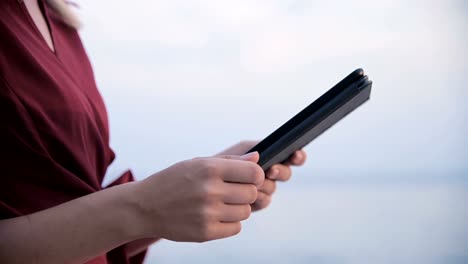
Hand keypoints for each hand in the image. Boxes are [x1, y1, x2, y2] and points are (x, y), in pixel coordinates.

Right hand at [134, 152, 263, 242]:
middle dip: (246, 192)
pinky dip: (229, 223)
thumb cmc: (173, 181)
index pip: (254, 173)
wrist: (145, 206)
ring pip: (245, 212)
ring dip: (237, 208)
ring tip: (220, 203)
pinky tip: (215, 215)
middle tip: (231, 191)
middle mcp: (210, 190)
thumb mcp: (198, 163)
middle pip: (252, 193)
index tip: (249, 177)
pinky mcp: (205, 232)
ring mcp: (208, 213)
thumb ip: (230, 161)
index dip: (255, 175)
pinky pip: (235, 228)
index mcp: (210, 169)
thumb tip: (257, 158)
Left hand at [218, 141, 306, 211]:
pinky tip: (249, 198)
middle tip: (271, 171)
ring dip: (263, 186)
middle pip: (285, 173)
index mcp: (265, 156)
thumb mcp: (230, 155)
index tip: (295, 156)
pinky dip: (257, 199)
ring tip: (253, 185)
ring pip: (273, 188)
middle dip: (280, 172)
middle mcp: (267, 172)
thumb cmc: (215, 166)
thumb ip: (245, 154)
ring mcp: (263, 188)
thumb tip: (259, 156)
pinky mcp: (256, 203)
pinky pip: (264, 201)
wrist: (201, 187)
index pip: (289, 155)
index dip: (297, 156)